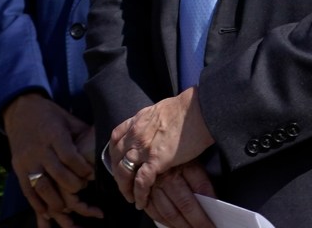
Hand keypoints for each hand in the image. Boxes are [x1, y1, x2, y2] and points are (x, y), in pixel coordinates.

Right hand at [1, 94, 100, 226]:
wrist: (19, 109)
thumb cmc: (50, 115)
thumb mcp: (69, 119)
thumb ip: (85, 135)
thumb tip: (108, 146)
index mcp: (54, 134)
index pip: (70, 157)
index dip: (83, 170)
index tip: (91, 174)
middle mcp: (39, 149)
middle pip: (58, 174)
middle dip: (74, 185)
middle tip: (82, 187)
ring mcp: (27, 160)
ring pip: (42, 186)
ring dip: (56, 200)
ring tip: (68, 207)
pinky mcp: (18, 168)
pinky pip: (27, 191)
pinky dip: (37, 204)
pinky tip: (48, 212)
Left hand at [105, 91, 215, 227]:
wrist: (197, 111)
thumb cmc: (186, 109)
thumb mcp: (159, 111)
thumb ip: (150, 122)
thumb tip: (152, 127)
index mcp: (136, 121)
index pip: (115, 138)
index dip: (114, 153)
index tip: (118, 163)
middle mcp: (135, 134)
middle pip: (116, 158)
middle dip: (117, 174)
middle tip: (123, 185)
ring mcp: (143, 147)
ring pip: (124, 171)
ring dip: (125, 187)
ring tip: (130, 197)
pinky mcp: (156, 160)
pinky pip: (141, 181)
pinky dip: (139, 193)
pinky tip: (141, 201)